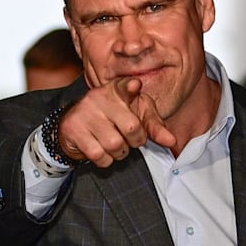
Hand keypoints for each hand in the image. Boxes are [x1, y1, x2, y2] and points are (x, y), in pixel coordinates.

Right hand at [58, 77, 176, 166]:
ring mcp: (84, 113)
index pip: (125, 85)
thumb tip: (171, 141)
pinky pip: (98, 154)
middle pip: (131, 126)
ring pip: (115, 144)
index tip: (135, 86)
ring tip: (115, 145)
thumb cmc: (113, 119)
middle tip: (131, 140)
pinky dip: (106, 160)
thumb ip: (155, 127)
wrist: (76, 125)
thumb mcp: (136, 116)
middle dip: (136, 141)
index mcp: (116, 90)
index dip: (131, 87)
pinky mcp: (73, 129)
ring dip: (120, 152)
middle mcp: (99, 97)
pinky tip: (102, 150)